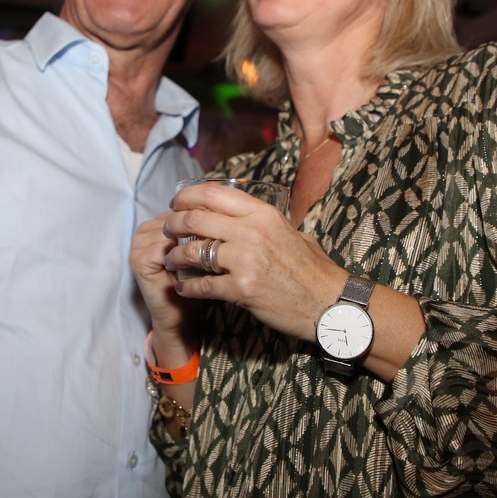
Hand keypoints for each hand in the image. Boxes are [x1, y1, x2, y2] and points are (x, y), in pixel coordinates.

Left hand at [162, 182, 346, 342]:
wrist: (329, 304)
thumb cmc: (312, 270)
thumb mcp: (291, 232)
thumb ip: (263, 222)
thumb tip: (240, 214)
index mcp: (263, 213)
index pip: (213, 193)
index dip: (187, 196)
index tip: (176, 203)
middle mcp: (252, 232)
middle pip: (195, 218)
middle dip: (173, 224)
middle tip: (167, 230)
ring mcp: (246, 261)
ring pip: (193, 251)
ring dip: (175, 256)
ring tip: (171, 260)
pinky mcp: (242, 289)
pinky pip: (202, 285)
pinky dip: (187, 287)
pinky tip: (183, 287)